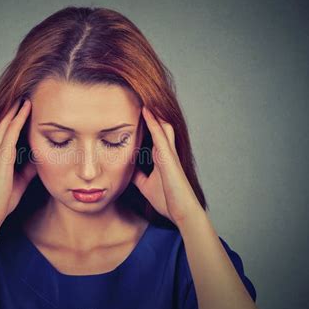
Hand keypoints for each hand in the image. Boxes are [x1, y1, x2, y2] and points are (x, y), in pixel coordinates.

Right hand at [0, 98, 36, 225]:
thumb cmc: (4, 197)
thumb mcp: (22, 179)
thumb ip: (29, 167)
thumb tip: (39, 159)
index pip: (7, 132)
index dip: (14, 119)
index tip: (24, 108)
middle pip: (4, 123)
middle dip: (13, 110)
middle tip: (24, 96)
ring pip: (6, 123)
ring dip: (16, 109)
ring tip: (25, 96)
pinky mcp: (1, 155)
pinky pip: (10, 131)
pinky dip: (18, 118)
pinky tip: (25, 109)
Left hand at [131, 106, 201, 225]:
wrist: (182, 212)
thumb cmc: (167, 200)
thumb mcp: (146, 186)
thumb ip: (138, 176)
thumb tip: (127, 171)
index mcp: (161, 158)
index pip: (153, 135)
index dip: (146, 123)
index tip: (134, 111)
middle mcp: (166, 152)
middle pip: (159, 127)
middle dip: (151, 113)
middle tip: (138, 97)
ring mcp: (169, 153)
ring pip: (162, 126)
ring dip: (153, 112)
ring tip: (142, 96)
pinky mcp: (169, 157)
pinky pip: (161, 136)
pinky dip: (153, 123)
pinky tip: (146, 112)